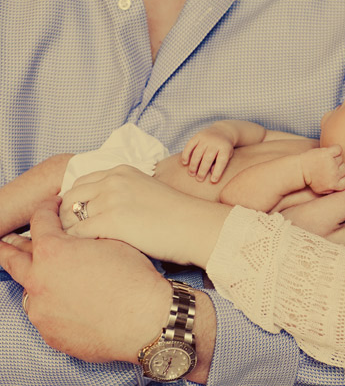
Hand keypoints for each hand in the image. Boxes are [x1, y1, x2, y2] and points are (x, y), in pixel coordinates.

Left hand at [0, 196, 169, 363]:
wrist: (146, 320)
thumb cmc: (135, 279)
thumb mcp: (112, 241)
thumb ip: (86, 234)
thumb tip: (79, 231)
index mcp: (53, 252)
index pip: (39, 222)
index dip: (46, 209)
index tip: (50, 207)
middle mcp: (39, 281)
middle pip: (13, 257)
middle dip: (11, 245)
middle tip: (7, 239)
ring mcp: (42, 310)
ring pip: (28, 290)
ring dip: (35, 279)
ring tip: (42, 274)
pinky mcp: (51, 334)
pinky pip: (45, 314)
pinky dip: (52, 305)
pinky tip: (68, 302)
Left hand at [60, 165, 228, 267]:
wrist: (197, 226)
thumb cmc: (179, 218)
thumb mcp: (148, 194)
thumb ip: (124, 196)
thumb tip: (105, 216)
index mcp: (122, 171)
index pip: (82, 183)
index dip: (76, 204)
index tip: (78, 221)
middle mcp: (113, 180)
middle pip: (70, 198)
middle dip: (66, 218)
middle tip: (72, 239)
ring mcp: (112, 199)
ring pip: (70, 217)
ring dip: (70, 234)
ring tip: (79, 250)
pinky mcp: (113, 220)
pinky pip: (78, 233)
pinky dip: (78, 246)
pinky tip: (88, 256)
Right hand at [181, 125, 234, 182]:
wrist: (222, 131)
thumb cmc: (224, 148)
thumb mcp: (227, 155)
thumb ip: (220, 164)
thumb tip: (212, 173)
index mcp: (225, 148)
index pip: (221, 161)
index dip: (217, 172)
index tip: (213, 181)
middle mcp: (215, 143)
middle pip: (207, 158)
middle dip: (202, 170)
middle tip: (199, 179)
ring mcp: (206, 138)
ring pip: (197, 153)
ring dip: (193, 165)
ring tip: (192, 174)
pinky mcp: (197, 136)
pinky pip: (189, 146)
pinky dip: (186, 154)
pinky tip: (185, 163)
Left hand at [300, 145, 344, 193]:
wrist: (300, 170)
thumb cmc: (312, 180)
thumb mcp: (324, 190)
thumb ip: (337, 188)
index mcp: (335, 185)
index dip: (343, 177)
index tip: (336, 175)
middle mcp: (334, 175)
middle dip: (338, 168)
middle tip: (328, 168)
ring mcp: (331, 163)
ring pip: (341, 158)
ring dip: (335, 159)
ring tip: (325, 161)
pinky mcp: (327, 153)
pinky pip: (338, 149)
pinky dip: (335, 149)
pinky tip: (329, 153)